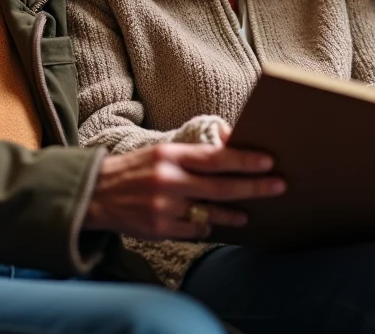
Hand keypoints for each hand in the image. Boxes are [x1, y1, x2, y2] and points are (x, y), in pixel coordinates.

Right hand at [82, 142, 284, 240]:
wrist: (95, 194)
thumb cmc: (136, 169)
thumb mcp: (161, 151)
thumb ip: (194, 152)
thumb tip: (231, 143)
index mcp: (170, 155)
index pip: (215, 158)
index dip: (244, 161)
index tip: (268, 162)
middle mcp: (168, 180)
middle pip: (221, 188)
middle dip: (254, 187)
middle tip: (279, 186)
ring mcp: (163, 208)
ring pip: (211, 214)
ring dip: (234, 214)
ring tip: (247, 214)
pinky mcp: (158, 230)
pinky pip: (194, 231)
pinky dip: (205, 228)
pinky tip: (211, 224)